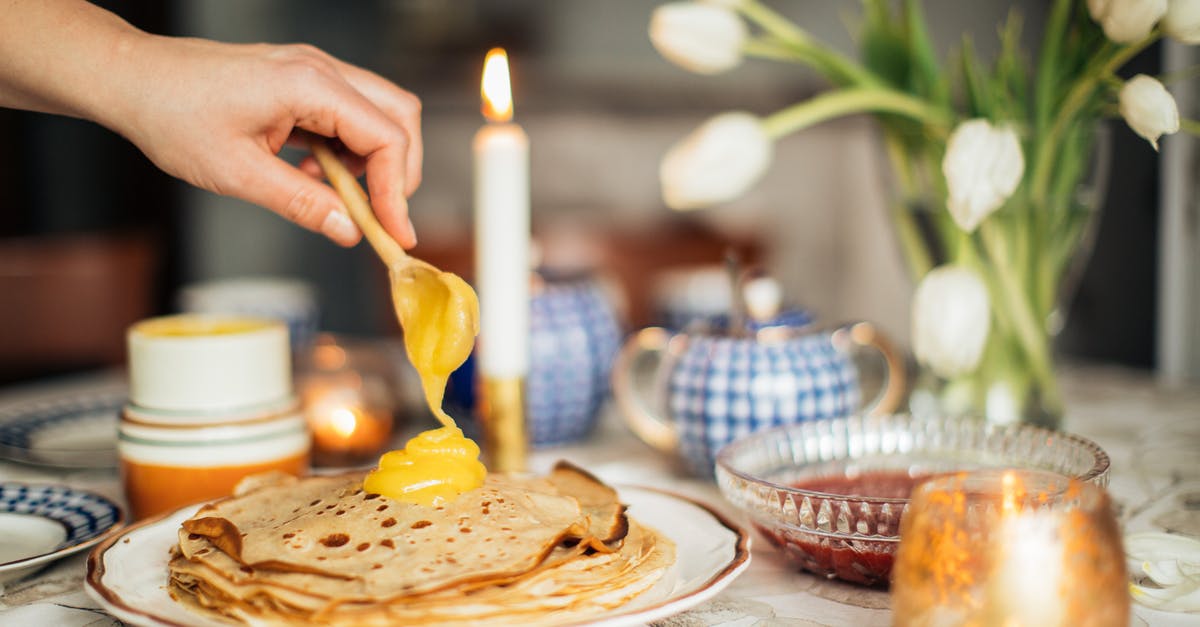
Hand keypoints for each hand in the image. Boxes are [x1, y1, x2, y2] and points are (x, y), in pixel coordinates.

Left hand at [105, 36, 421, 246]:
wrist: (133, 79)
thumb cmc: (173, 114)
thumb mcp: (239, 173)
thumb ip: (303, 203)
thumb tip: (349, 231)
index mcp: (309, 85)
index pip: (387, 137)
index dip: (397, 191)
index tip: (393, 232)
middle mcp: (321, 69)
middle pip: (399, 115)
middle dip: (400, 171)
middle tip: (382, 216)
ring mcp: (313, 71)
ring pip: (378, 113)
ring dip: (373, 160)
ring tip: (337, 193)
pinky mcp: (302, 81)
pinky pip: (349, 113)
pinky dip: (349, 149)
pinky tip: (315, 172)